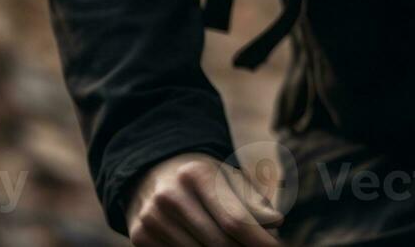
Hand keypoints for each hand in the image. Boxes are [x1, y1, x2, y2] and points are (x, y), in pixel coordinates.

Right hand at [126, 152, 284, 245]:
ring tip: (238, 244)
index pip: (235, 220)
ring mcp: (151, 219)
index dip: (260, 240)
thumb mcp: (228, 178)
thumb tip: (275, 222)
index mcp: (197, 174)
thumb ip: (252, 200)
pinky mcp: (139, 238)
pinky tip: (209, 246)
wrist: (152, 175)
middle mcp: (170, 196)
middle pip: (219, 243)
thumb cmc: (201, 179)